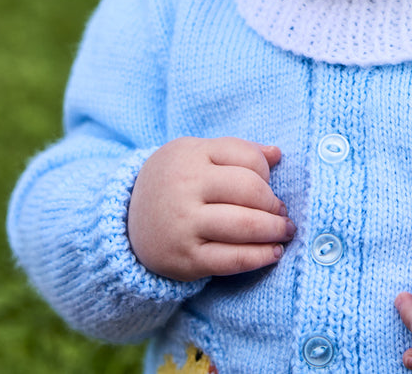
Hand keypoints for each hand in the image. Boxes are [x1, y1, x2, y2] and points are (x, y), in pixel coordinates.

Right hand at [127, 136, 294, 281]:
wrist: (127, 221)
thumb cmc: (174, 182)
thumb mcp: (196, 154)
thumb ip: (237, 151)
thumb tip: (277, 154)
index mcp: (191, 154)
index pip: (247, 158)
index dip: (267, 172)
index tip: (268, 184)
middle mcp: (185, 187)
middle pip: (250, 190)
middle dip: (275, 204)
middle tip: (282, 213)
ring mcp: (185, 224)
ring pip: (246, 225)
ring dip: (275, 230)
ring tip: (284, 231)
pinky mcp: (187, 258)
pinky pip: (234, 259)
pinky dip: (261, 256)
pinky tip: (273, 253)